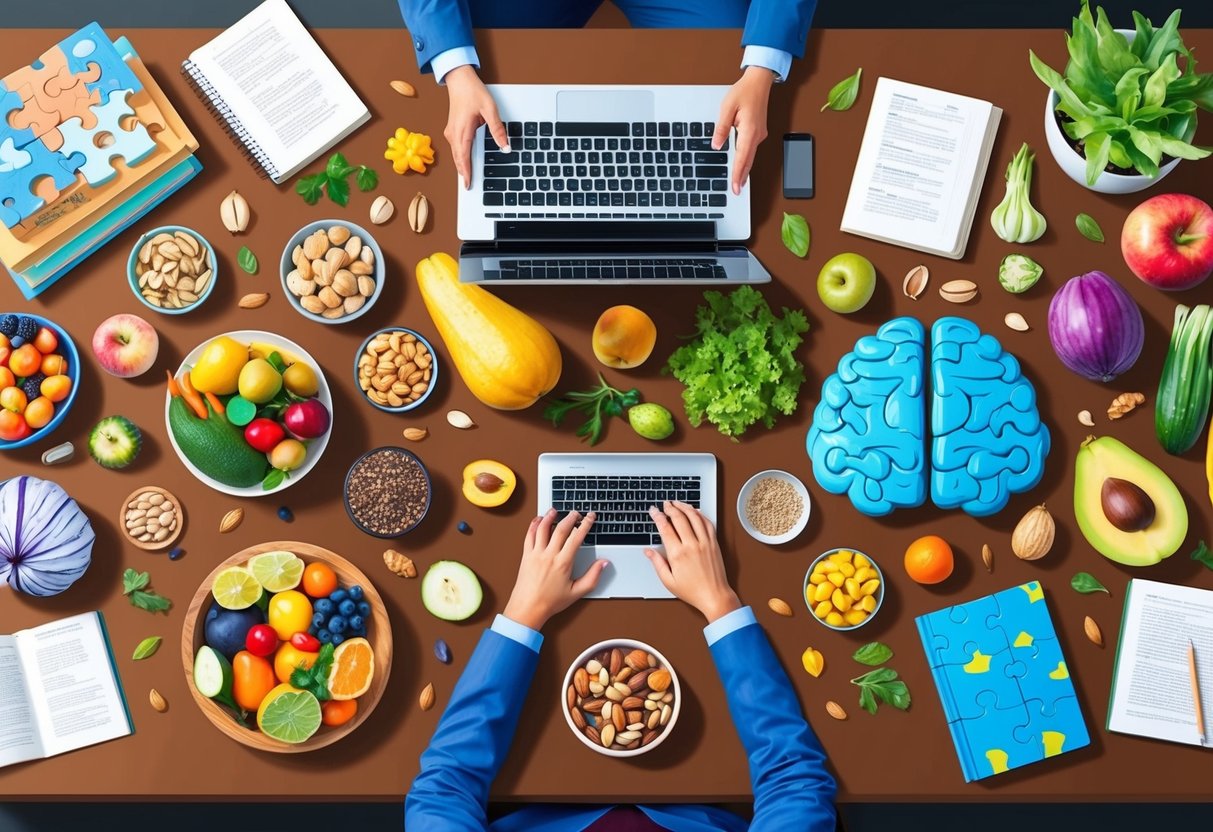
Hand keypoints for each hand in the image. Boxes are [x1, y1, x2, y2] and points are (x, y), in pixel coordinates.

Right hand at [443, 65, 509, 188]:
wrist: (459, 79)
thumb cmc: (472, 91)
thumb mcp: (490, 109)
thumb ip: (498, 129)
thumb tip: (505, 146)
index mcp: (462, 131)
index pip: (464, 157)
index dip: (467, 173)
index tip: (468, 184)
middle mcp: (454, 133)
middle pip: (458, 159)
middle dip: (463, 173)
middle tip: (468, 186)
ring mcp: (451, 131)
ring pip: (456, 154)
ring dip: (461, 166)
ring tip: (467, 177)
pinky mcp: (452, 129)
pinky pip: (456, 148)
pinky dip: (460, 157)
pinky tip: (464, 162)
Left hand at [502, 510, 607, 630]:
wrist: (527, 608)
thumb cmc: (550, 602)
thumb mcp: (577, 592)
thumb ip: (593, 577)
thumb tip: (603, 564)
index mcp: (563, 563)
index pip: (576, 537)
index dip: (585, 524)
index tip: (590, 517)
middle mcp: (549, 555)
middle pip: (561, 528)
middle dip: (570, 517)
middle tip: (576, 512)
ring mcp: (536, 554)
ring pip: (543, 528)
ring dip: (550, 517)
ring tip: (555, 511)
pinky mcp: (526, 555)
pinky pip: (529, 535)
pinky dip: (534, 525)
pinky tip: (538, 520)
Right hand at [644, 501, 740, 622]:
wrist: (714, 596)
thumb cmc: (692, 591)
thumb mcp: (668, 581)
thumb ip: (657, 563)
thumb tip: (648, 551)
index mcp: (678, 554)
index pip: (665, 528)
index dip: (658, 516)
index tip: (653, 511)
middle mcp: (692, 545)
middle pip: (679, 518)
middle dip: (670, 508)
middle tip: (665, 504)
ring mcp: (705, 542)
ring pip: (694, 517)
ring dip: (685, 507)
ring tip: (678, 503)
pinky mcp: (714, 543)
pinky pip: (707, 523)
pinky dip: (700, 514)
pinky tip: (695, 511)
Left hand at [712, 66, 774, 194]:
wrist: (759, 82)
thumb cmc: (744, 92)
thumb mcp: (727, 108)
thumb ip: (721, 128)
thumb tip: (716, 145)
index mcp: (750, 130)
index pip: (742, 158)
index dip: (738, 174)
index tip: (735, 187)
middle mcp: (757, 135)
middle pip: (748, 161)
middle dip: (742, 177)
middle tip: (737, 190)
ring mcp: (759, 134)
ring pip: (750, 156)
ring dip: (744, 170)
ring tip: (738, 183)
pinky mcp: (758, 132)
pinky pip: (751, 150)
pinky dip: (746, 160)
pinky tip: (741, 166)